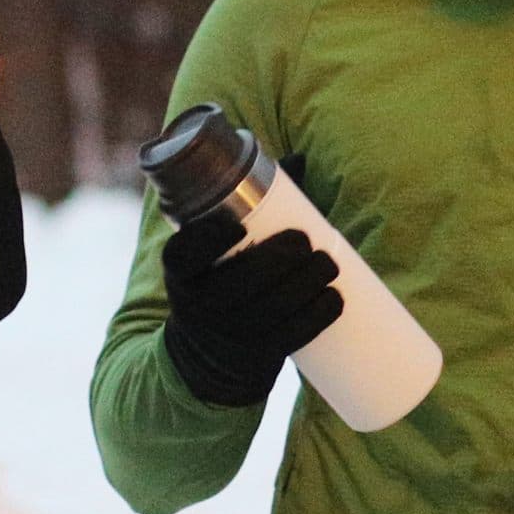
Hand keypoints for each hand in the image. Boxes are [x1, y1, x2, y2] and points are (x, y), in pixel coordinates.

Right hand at [161, 210, 342, 407]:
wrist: (206, 354)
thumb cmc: (219, 277)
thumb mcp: (213, 248)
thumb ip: (251, 202)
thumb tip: (298, 158)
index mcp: (180, 271)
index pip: (183, 254)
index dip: (207, 239)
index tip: (236, 224)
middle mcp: (197, 304)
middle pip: (241, 280)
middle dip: (281, 258)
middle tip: (307, 242)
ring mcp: (227, 333)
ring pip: (271, 308)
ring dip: (306, 284)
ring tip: (330, 264)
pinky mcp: (255, 355)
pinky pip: (289, 336)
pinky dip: (316, 316)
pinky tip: (334, 299)